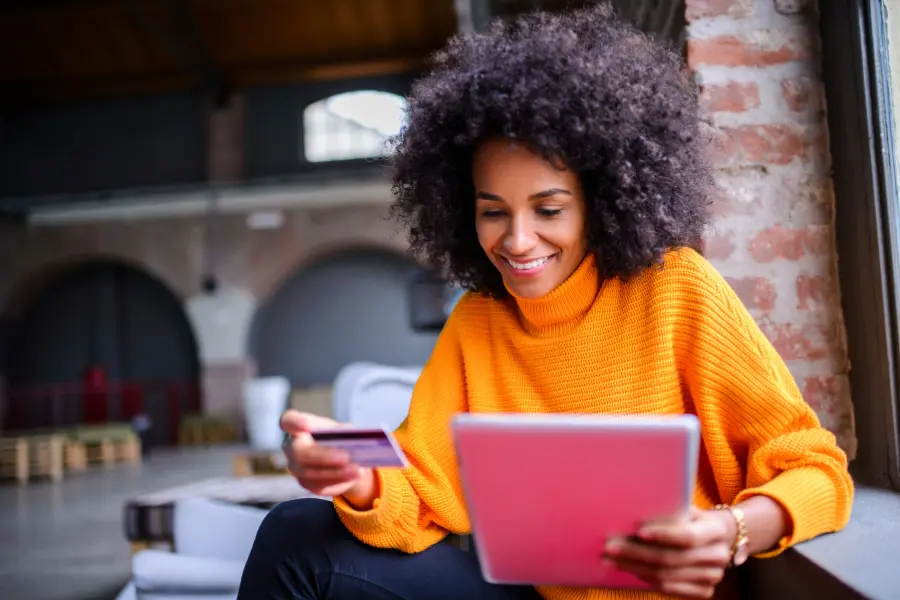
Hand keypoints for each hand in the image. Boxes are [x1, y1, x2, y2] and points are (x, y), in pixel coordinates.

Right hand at [280, 410, 369, 496]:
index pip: (288, 421)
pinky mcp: (305, 483)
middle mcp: (291, 446)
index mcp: (297, 425)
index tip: (306, 425)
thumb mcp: (343, 430)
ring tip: (357, 470)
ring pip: (310, 474)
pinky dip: (338, 481)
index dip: (295, 423)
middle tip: (346, 458)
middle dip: (323, 456)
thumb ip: (343, 434)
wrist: (342, 457)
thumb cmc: (339, 436)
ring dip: (336, 473)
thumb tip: (351, 444)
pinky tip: (353, 477)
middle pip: (300, 453)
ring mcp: (295, 467)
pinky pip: (319, 486)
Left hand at [603, 506, 735, 598]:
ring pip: (666, 576)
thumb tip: (633, 510)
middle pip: (671, 559)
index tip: (637, 531)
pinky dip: (646, 578)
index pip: (688, 536)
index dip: (663, 535)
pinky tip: (629, 568)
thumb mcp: (686, 508)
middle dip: (635, 553)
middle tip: (609, 547)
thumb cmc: (692, 517)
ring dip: (633, 567)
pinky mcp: (704, 591)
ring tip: (610, 560)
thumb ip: (668, 510)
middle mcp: (718, 556)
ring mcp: (713, 577)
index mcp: (715, 530)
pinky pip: (668, 588)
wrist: (717, 538)